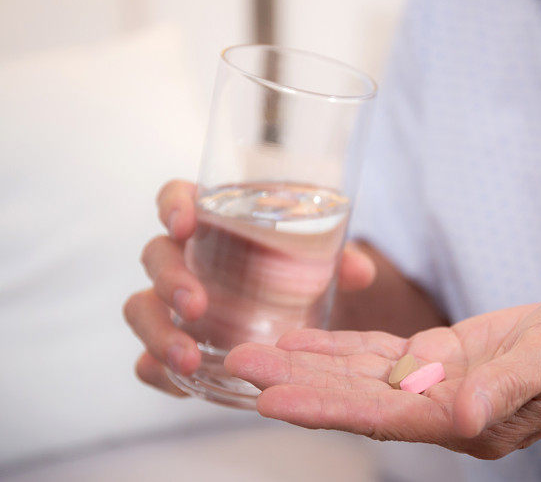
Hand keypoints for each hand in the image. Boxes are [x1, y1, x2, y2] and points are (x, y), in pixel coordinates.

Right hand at [123, 180, 376, 395]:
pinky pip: (147, 357)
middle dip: (169, 279)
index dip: (172, 206)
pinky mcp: (173, 343)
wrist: (295, 314)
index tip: (186, 223)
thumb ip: (339, 261)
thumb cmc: (298, 270)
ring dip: (157, 331)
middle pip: (156, 256)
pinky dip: (155, 368)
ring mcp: (171, 304)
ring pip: (141, 308)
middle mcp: (185, 258)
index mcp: (212, 222)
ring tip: (189, 357)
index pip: (176, 198)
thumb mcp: (321, 262)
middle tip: (197, 305)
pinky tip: (178, 380)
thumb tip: (361, 271)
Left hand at [225, 294, 540, 457]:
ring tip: (257, 352)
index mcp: (467, 418)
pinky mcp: (444, 359)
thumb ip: (506, 387)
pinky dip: (343, 348)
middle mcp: (443, 408)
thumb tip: (460, 413)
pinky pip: (382, 354)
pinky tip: (310, 342)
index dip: (325, 405)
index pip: (382, 416)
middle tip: (238, 365)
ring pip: (362, 374)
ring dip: (309, 364)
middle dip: (298, 382)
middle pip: (357, 397)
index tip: (270, 397)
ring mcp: (441, 384)